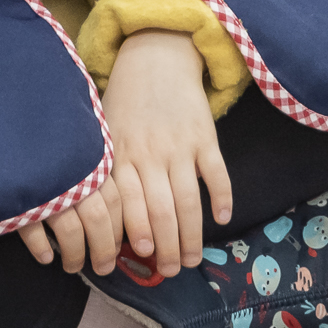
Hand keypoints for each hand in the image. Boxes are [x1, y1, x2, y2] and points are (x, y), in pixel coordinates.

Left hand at [17, 31, 229, 278]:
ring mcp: (179, 146)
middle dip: (166, 247)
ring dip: (192, 235)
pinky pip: (216, 173)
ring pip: (188, 201)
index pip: (128, 204)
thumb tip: (106, 222)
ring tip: (192, 259)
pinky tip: (221, 218)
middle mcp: (149, 154)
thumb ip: (106, 171)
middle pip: (160, 211)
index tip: (141, 258)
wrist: (156, 58)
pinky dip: (221, 197)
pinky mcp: (205, 136)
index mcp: (121, 155)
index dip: (135, 234)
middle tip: (172, 270)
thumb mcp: (106, 133)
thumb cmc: (125, 102)